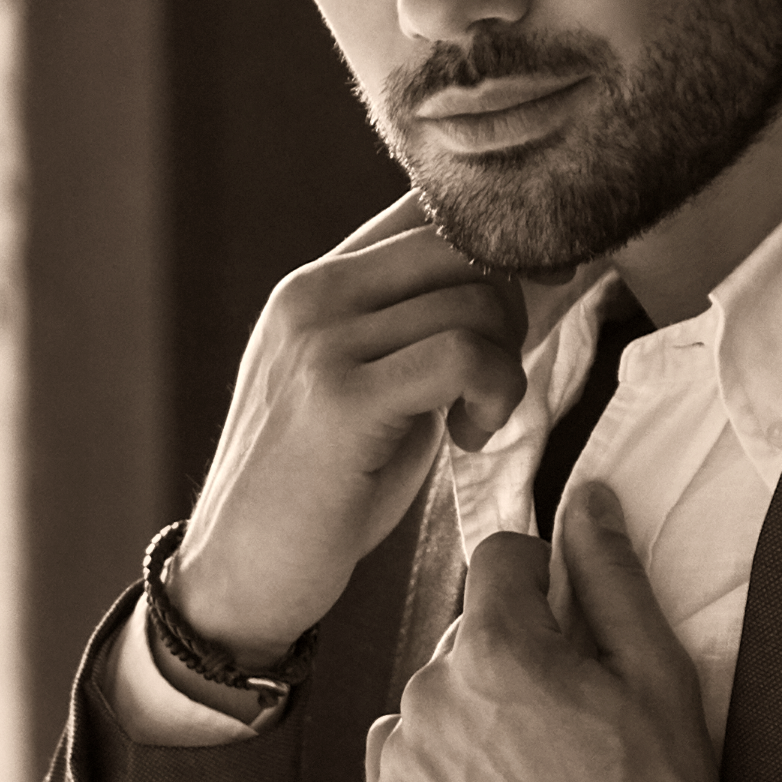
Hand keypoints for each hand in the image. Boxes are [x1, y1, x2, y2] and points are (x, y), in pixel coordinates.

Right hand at [170, 194, 529, 662]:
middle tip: (496, 378)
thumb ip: (414, 330)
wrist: (239, 574)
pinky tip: (469, 437)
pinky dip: (492, 394)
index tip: (541, 289)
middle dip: (512, 304)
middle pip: (459, 241)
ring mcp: (321, 341)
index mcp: (316, 284)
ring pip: (471, 300)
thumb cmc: (319, 493)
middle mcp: (311, 295)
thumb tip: (509, 283)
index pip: (425, 206)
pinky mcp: (340, 397)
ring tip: (477, 420)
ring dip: (505, 365)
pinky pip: (461, 355)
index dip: (502, 239)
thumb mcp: (366, 388)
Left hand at [365, 490, 721, 781]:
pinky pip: (405, 749)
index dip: (544, 579)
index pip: (501, 557)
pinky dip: (441, 759)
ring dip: (476, 708)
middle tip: (567, 716)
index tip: (571, 623)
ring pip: (438, 690)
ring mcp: (403, 756)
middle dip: (513, 652)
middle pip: (470, 629)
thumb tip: (588, 500)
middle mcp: (432, 692)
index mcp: (499, 648)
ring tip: (533, 767)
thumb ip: (612, 577)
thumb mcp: (657, 677)